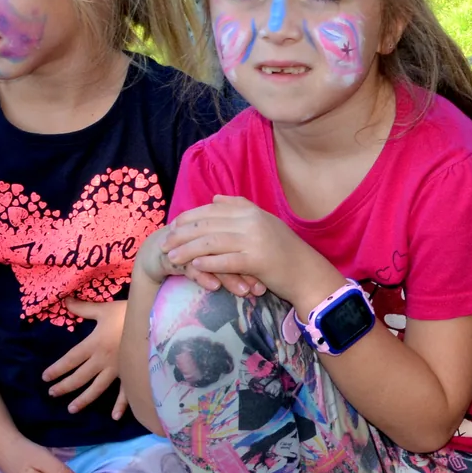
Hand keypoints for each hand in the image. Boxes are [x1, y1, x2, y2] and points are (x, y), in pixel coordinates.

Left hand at [44, 298, 127, 415]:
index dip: (57, 369)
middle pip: (80, 377)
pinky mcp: (132, 373)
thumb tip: (65, 301)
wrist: (155, 321)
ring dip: (84, 399)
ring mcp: (118, 370)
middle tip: (52, 394)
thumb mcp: (104, 309)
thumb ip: (84, 308)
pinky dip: (121, 405)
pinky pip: (126, 392)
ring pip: (97, 388)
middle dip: (64, 386)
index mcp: (94, 344)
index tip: (45, 377)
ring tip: (71, 408)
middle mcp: (102, 360)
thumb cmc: (128, 313)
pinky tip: (114, 416)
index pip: (70, 360)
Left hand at [161, 195, 300, 299]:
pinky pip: (224, 260)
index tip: (172, 227)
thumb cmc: (284, 251)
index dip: (188, 218)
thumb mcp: (263, 222)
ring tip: (172, 258)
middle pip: (207, 225)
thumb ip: (239, 208)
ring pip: (211, 242)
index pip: (211, 210)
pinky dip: (206, 263)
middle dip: (182, 235)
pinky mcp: (256, 260)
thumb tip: (215, 199)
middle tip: (164, 244)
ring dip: (187, 250)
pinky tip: (193, 266)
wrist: (307, 272)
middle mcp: (251, 221)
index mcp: (251, 211)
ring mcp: (254, 240)